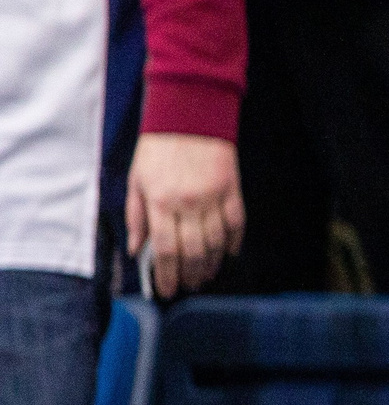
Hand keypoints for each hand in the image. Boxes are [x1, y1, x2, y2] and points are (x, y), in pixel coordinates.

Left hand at [125, 133, 244, 295]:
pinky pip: (236, 223)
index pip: (165, 250)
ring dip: (212, 263)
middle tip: (189, 286)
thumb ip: (135, 217)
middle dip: (190, 274)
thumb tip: (136, 249)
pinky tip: (228, 253)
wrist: (189, 115)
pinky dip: (234, 241)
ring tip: (207, 275)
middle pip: (193, 251)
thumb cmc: (158, 148)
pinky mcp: (232, 189)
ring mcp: (213, 197)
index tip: (168, 289)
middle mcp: (188, 204)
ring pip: (216, 242)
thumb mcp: (136, 181)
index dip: (167, 275)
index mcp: (160, 202)